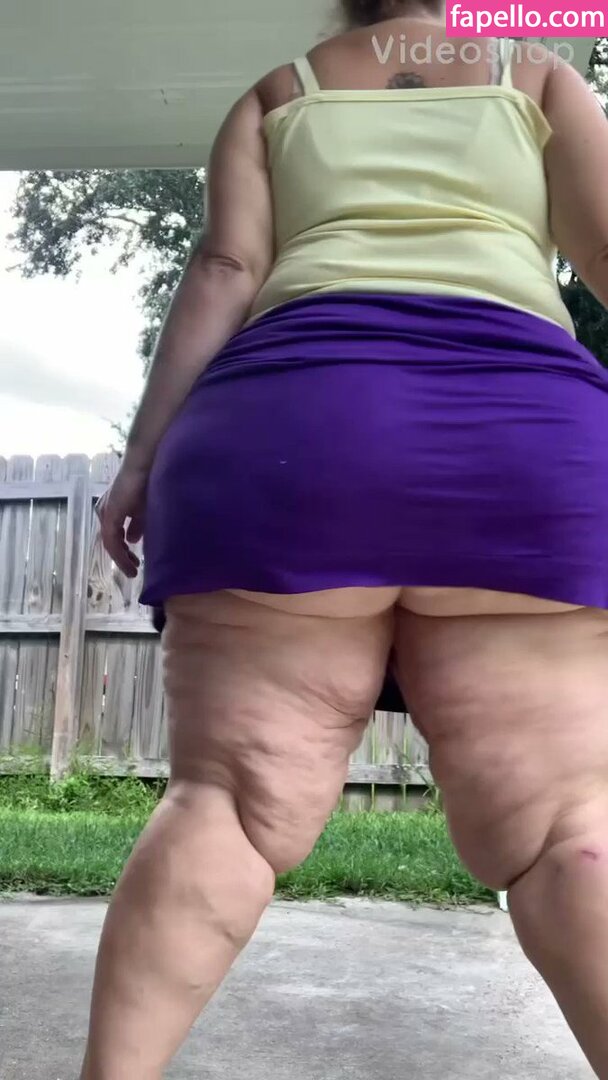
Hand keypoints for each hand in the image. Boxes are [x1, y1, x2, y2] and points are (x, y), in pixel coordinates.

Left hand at [95, 461, 147, 577]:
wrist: (144, 466)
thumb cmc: (146, 484)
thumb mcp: (142, 510)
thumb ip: (136, 526)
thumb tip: (132, 540)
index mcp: (112, 510)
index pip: (115, 536)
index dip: (124, 551)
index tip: (135, 563)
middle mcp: (105, 512)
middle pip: (111, 541)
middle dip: (122, 557)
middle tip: (133, 570)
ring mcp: (106, 514)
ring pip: (111, 543)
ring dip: (121, 559)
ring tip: (132, 571)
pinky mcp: (110, 515)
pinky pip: (112, 540)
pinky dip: (119, 553)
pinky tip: (128, 562)